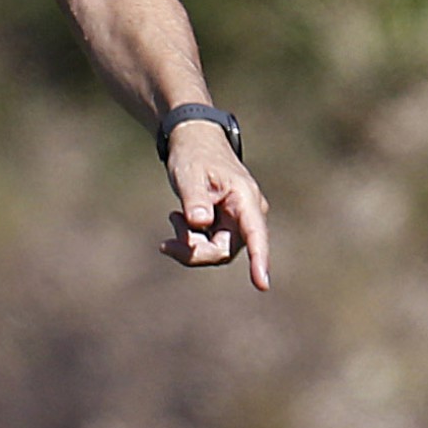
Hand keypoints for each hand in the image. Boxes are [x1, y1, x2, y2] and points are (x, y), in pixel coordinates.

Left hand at [160, 122, 270, 289]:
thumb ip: (194, 199)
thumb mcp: (189, 174)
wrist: (194, 143)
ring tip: (174, 217)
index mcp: (246, 199)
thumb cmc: (194, 155)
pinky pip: (208, 246)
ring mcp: (237, 222)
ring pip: (215, 251)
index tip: (261, 284)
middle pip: (225, 251)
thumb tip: (200, 223)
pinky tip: (177, 219)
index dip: (258, 260)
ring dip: (189, 244)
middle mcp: (248, 214)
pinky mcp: (226, 226)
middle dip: (194, 251)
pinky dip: (189, 240)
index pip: (255, 234)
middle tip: (166, 243)